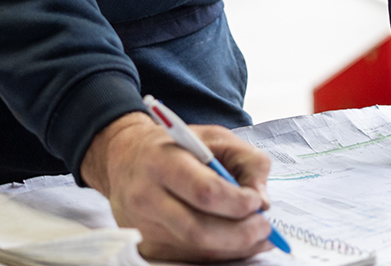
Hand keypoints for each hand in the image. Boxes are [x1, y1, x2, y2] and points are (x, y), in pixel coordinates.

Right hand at [80, 112, 274, 261]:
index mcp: (161, 161)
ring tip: (257, 235)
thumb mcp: (214, 137)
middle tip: (265, 227)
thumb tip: (263, 202)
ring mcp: (143, 226)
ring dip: (236, 247)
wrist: (125, 159)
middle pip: (200, 230)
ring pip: (197, 249)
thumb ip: (248, 160)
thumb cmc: (176, 147)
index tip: (258, 200)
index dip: (238, 202)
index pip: (204, 192)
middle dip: (242, 234)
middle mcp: (146, 196)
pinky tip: (236, 241)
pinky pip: (190, 258)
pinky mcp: (146, 246)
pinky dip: (220, 253)